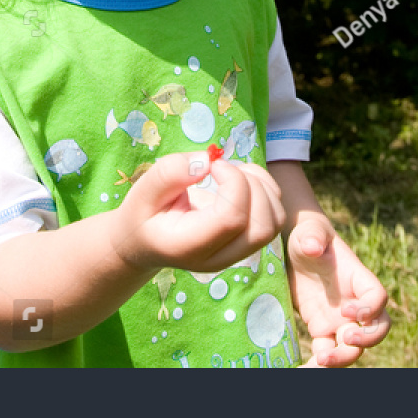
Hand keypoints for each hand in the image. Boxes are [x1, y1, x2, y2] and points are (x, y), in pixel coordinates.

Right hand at [114, 153, 286, 273]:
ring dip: (262, 187)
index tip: (213, 164)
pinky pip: (275, 217)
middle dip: (252, 186)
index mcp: (189, 246)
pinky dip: (266, 191)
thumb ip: (169, 174)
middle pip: (262, 226)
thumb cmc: (142, 214)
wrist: (143, 243)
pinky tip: (239, 181)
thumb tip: (206, 161)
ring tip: (232, 173)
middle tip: (223, 169)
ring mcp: (235, 254)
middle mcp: (218, 257)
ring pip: (274, 222)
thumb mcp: (143, 191)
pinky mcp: (246, 242)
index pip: (232, 218)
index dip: (233, 182)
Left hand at [286, 212, 390, 366]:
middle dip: (366, 339)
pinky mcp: (322, 329)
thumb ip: (313, 236)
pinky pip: (328, 352)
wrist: (296, 251)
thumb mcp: (309, 232)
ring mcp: (339, 319)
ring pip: (354, 348)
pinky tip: (305, 369)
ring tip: (321, 361)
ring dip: (343, 358)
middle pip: (376, 329)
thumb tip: (313, 246)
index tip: (348, 309)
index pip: (378, 297)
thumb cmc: (309, 236)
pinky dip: (320, 364)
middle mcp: (354, 303)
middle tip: (344, 337)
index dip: (370, 308)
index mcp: (358, 279)